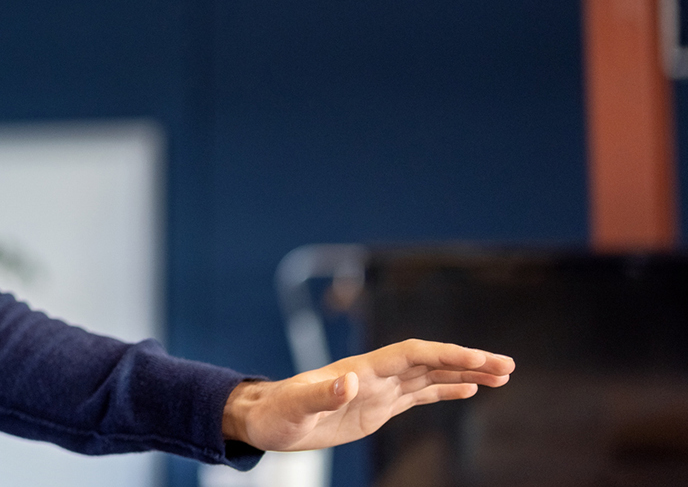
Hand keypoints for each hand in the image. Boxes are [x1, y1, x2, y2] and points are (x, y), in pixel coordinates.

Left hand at [223, 339, 514, 451]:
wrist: (266, 419)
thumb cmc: (277, 413)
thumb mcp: (296, 407)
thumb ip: (320, 394)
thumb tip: (348, 382)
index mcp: (361, 370)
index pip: (413, 355)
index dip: (447, 355)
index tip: (480, 361)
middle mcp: (375, 374)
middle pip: (430, 361)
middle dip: (468, 361)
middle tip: (508, 366)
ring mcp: (379, 390)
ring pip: (430, 376)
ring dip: (464, 373)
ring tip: (502, 376)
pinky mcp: (378, 407)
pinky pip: (419, 394)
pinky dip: (446, 390)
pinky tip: (469, 390)